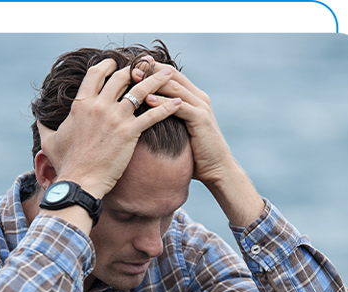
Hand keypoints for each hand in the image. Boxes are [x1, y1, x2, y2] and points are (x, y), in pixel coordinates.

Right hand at [37, 59, 181, 198]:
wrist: (79, 182)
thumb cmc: (65, 164)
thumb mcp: (50, 142)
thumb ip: (45, 127)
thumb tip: (38, 120)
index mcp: (81, 104)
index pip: (96, 74)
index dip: (108, 66)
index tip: (117, 64)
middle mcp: (99, 106)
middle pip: (122, 77)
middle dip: (136, 68)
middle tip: (148, 65)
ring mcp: (115, 118)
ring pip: (141, 90)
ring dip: (157, 79)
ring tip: (169, 74)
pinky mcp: (130, 132)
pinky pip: (153, 114)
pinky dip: (168, 107)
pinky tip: (180, 103)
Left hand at [145, 61, 264, 226]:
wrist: (217, 169)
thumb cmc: (195, 154)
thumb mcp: (178, 131)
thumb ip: (166, 119)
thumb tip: (143, 117)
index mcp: (192, 97)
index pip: (169, 74)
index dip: (150, 68)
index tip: (130, 66)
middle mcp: (198, 97)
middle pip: (171, 74)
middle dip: (150, 69)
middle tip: (129, 66)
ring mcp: (201, 107)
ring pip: (174, 87)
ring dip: (153, 82)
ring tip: (134, 78)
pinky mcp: (201, 120)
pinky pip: (179, 107)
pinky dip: (162, 102)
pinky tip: (147, 100)